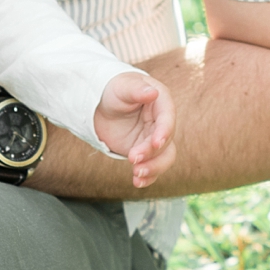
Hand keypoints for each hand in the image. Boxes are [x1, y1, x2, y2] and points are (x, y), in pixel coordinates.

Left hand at [93, 71, 176, 187]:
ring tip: (137, 175)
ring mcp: (154, 138)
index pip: (168, 118)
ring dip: (153, 168)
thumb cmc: (114, 90)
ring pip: (164, 157)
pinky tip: (137, 182)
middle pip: (166, 141)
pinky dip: (148, 177)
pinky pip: (153, 167)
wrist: (101, 106)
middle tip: (133, 159)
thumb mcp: (122, 87)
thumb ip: (136, 89)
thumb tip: (153, 92)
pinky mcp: (146, 152)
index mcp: (161, 102)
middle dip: (152, 153)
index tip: (156, 143)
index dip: (164, 131)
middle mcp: (162, 122)